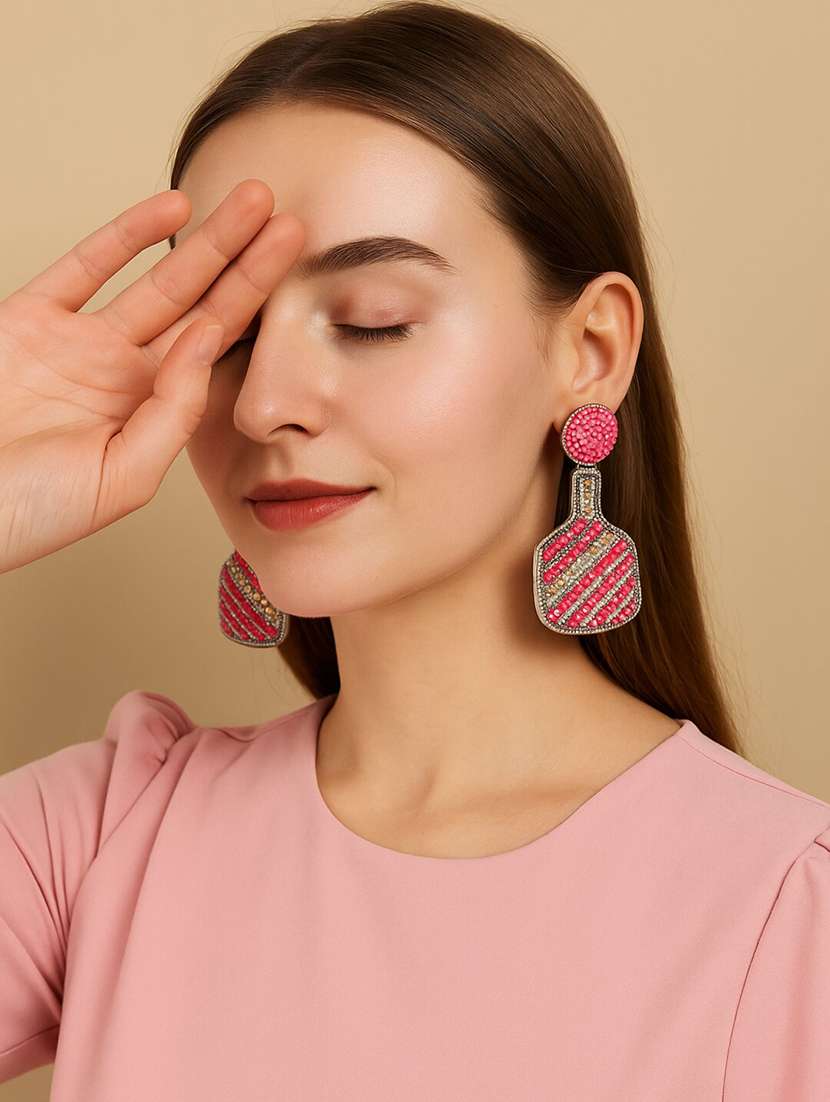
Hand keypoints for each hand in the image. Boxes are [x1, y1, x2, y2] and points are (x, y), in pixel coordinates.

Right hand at [0, 179, 303, 572]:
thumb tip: (206, 338)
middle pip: (200, 305)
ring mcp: (79, 342)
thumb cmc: (33, 512)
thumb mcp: (125, 475)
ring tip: (250, 200)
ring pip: (156, 279)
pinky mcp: (30, 318)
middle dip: (245, 261)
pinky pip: (85, 265)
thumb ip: (173, 411)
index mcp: (153, 414)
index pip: (220, 349)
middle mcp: (125, 373)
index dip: (258, 304)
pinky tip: (173, 208)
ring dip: (204, 240)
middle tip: (289, 219)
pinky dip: (128, 235)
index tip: (297, 265)